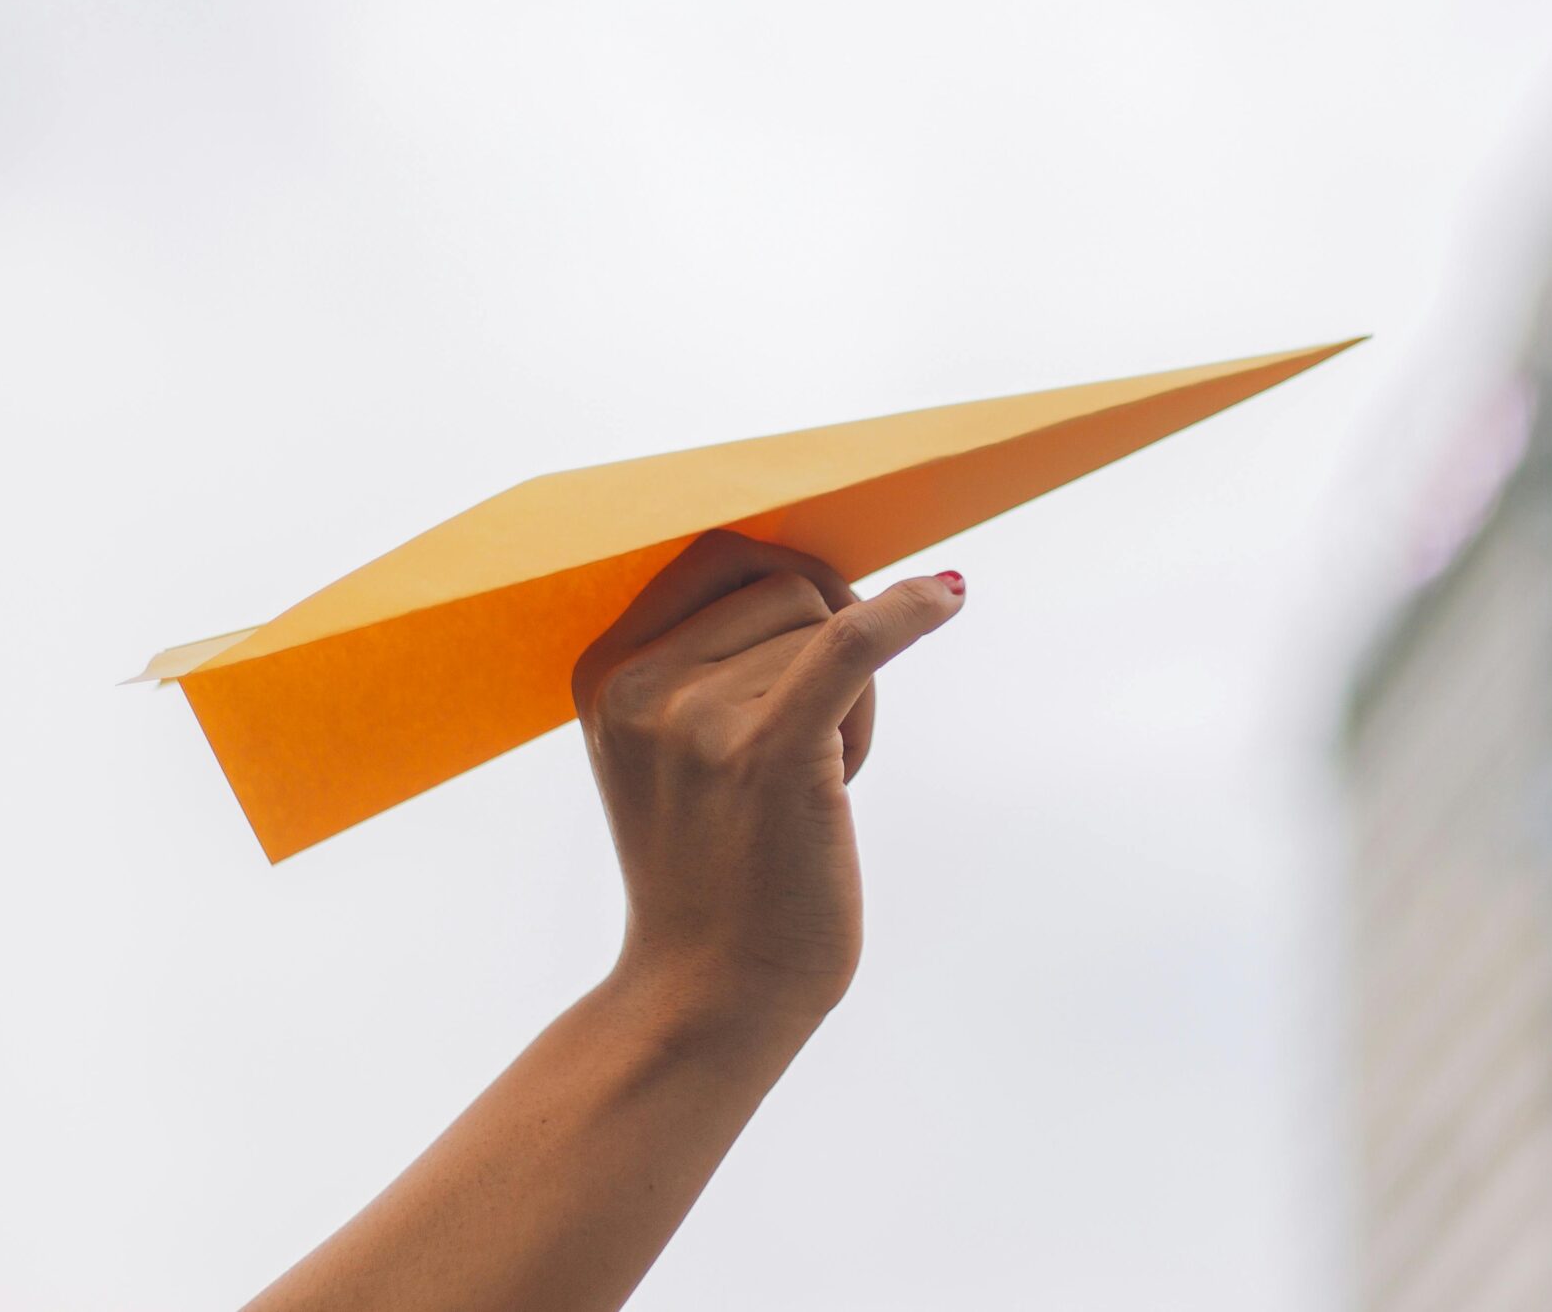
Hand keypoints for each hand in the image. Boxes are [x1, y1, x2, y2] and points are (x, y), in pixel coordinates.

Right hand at [570, 531, 964, 1037]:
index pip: (717, 555)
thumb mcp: (671, 749)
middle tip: (819, 737)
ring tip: (814, 787)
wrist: (710, 996)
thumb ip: (709, 658)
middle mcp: (637, 687)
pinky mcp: (768, 752)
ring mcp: (697, 718)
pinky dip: (909, 612)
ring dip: (855, 701)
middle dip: (827, 642)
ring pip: (829, 629)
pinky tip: (949, 600)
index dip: (787, 572)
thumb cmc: (716, 869)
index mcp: (602, 673)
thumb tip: (818, 569)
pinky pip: (854, 643)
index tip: (826, 616)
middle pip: (785, 586)